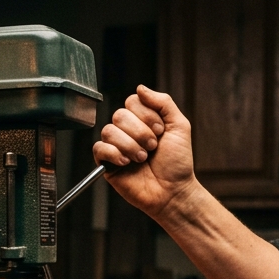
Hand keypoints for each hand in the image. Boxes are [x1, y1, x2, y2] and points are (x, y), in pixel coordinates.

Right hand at [92, 85, 200, 219]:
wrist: (173, 191)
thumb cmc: (177, 162)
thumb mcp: (179, 125)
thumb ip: (163, 102)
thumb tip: (140, 88)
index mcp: (142, 120)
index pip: (132, 101)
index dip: (146, 115)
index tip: (160, 132)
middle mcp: (127, 131)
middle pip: (119, 115)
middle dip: (140, 132)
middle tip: (153, 147)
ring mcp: (116, 147)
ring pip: (109, 131)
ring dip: (130, 145)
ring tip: (143, 158)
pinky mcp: (107, 163)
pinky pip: (99, 148)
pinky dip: (114, 154)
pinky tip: (128, 163)